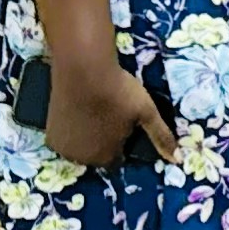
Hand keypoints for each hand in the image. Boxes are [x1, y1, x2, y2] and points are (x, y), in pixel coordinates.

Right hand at [47, 53, 176, 169]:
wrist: (82, 70)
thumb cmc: (119, 91)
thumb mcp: (146, 112)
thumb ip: (161, 137)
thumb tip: (177, 159)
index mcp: (106, 157)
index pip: (117, 159)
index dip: (122, 141)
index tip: (124, 123)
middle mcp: (82, 159)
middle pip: (98, 154)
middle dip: (105, 140)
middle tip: (109, 114)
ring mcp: (63, 148)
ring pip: (81, 147)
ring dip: (87, 136)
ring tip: (95, 111)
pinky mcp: (50, 136)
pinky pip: (66, 139)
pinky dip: (72, 130)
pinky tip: (79, 112)